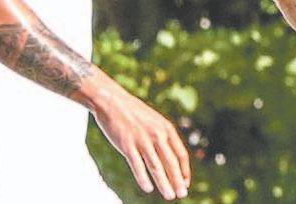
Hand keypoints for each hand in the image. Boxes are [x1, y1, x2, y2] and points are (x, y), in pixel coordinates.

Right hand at [92, 83, 190, 199]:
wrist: (111, 100)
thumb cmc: (133, 112)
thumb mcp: (153, 120)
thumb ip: (163, 136)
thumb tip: (171, 158)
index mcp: (166, 128)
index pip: (181, 154)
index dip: (184, 171)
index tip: (185, 183)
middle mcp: (156, 134)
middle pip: (170, 162)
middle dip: (177, 181)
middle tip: (181, 195)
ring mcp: (141, 139)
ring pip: (156, 166)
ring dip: (163, 183)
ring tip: (169, 196)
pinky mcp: (126, 144)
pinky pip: (137, 165)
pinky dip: (143, 178)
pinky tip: (148, 188)